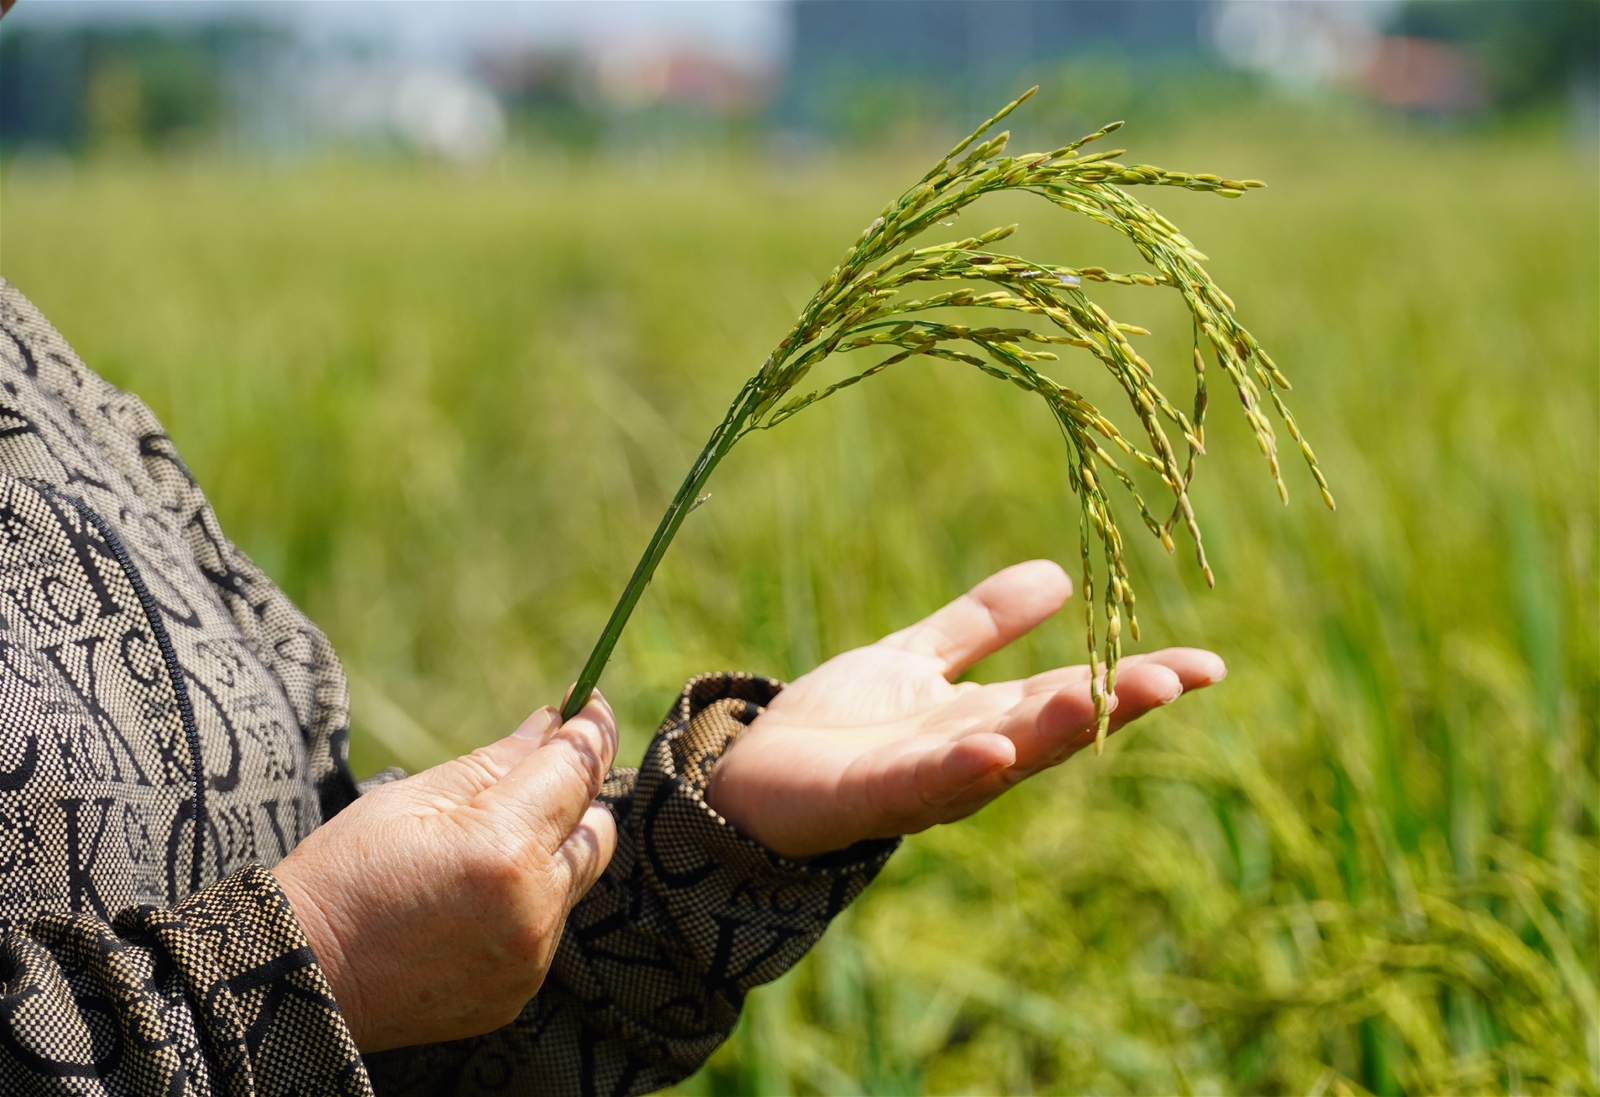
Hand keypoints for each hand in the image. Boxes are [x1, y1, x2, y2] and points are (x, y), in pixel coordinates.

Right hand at [273, 694, 618, 1052]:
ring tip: (475, 857)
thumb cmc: (345, 874)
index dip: (590, 732)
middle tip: (527, 784)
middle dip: (573, 799)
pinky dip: (524, 906)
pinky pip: (546, 930)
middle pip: (597, 830)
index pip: (578, 771)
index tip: (589, 706)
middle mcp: (533, 907)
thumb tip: (552, 724)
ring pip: (573, 882)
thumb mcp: (412, 798)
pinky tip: (466, 906)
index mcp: (505, 847)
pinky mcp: (518, 993)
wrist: (298, 979)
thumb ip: (496, 762)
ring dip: (547, 857)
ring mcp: (529, 958)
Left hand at [704, 560, 1224, 858]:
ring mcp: (920, 780)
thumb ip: (980, 624)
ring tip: (1096, 700)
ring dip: (1047, 733)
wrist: (752, 777)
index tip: (1207, 665)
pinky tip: (991, 746)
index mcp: (984, 719)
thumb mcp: (916, 658)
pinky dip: (955, 769)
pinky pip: (917, 784)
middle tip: (1180, 677)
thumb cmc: (840, 725)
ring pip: (997, 758)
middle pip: (1050, 730)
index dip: (1135, 683)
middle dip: (1111, 705)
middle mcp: (967, 755)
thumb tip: (1059, 574)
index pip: (1071, 695)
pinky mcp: (866, 796)